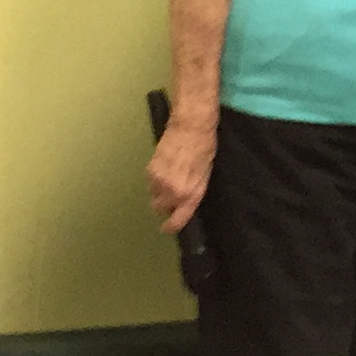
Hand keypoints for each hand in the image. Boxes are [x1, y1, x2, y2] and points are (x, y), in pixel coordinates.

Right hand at [148, 108, 217, 233]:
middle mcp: (173, 191)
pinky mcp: (150, 169)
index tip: (168, 228)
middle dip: (165, 204)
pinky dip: (155, 178)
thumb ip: (193, 191)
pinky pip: (150, 181)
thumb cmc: (205, 148)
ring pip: (153, 194)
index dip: (171, 227)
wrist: (191, 126)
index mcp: (191, 194)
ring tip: (169, 176)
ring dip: (159, 190)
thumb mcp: (205, 174)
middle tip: (171, 194)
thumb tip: (185, 203)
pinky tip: (164, 167)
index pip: (177, 220)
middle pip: (160, 208)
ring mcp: (160, 181)